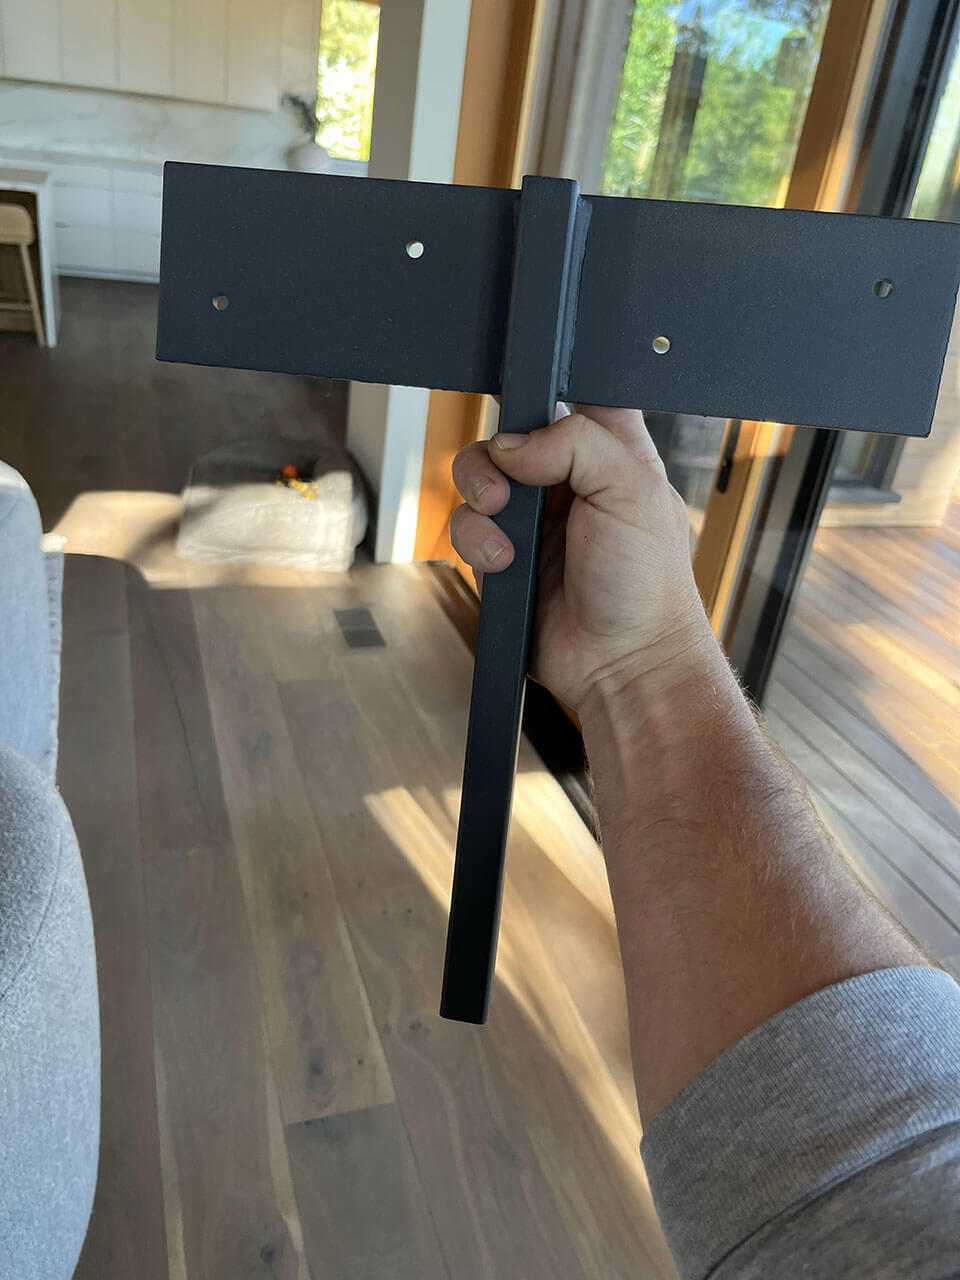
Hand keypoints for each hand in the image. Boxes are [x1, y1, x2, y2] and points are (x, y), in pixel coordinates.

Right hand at [449, 405, 712, 711]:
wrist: (624, 665)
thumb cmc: (648, 584)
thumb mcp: (632, 491)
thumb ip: (576, 444)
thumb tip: (511, 445)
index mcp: (612, 452)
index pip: (571, 395)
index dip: (545, 393)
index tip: (531, 412)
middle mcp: (569, 480)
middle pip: (508, 432)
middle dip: (493, 455)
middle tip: (505, 487)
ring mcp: (534, 520)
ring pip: (477, 478)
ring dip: (479, 501)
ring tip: (507, 541)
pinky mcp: (505, 557)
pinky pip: (467, 528)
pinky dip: (477, 544)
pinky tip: (506, 566)